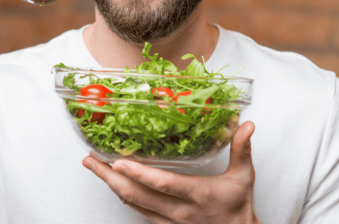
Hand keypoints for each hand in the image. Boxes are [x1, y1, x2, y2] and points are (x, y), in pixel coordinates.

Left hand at [82, 122, 259, 223]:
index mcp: (197, 194)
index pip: (163, 184)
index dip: (139, 174)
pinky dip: (122, 195)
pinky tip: (112, 183)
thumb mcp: (243, 177)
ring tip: (94, 166)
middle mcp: (179, 211)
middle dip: (109, 177)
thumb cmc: (238, 206)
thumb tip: (247, 124)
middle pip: (137, 195)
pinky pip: (137, 210)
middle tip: (91, 160)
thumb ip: (241, 149)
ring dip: (110, 185)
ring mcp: (168, 221)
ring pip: (133, 204)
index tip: (118, 162)